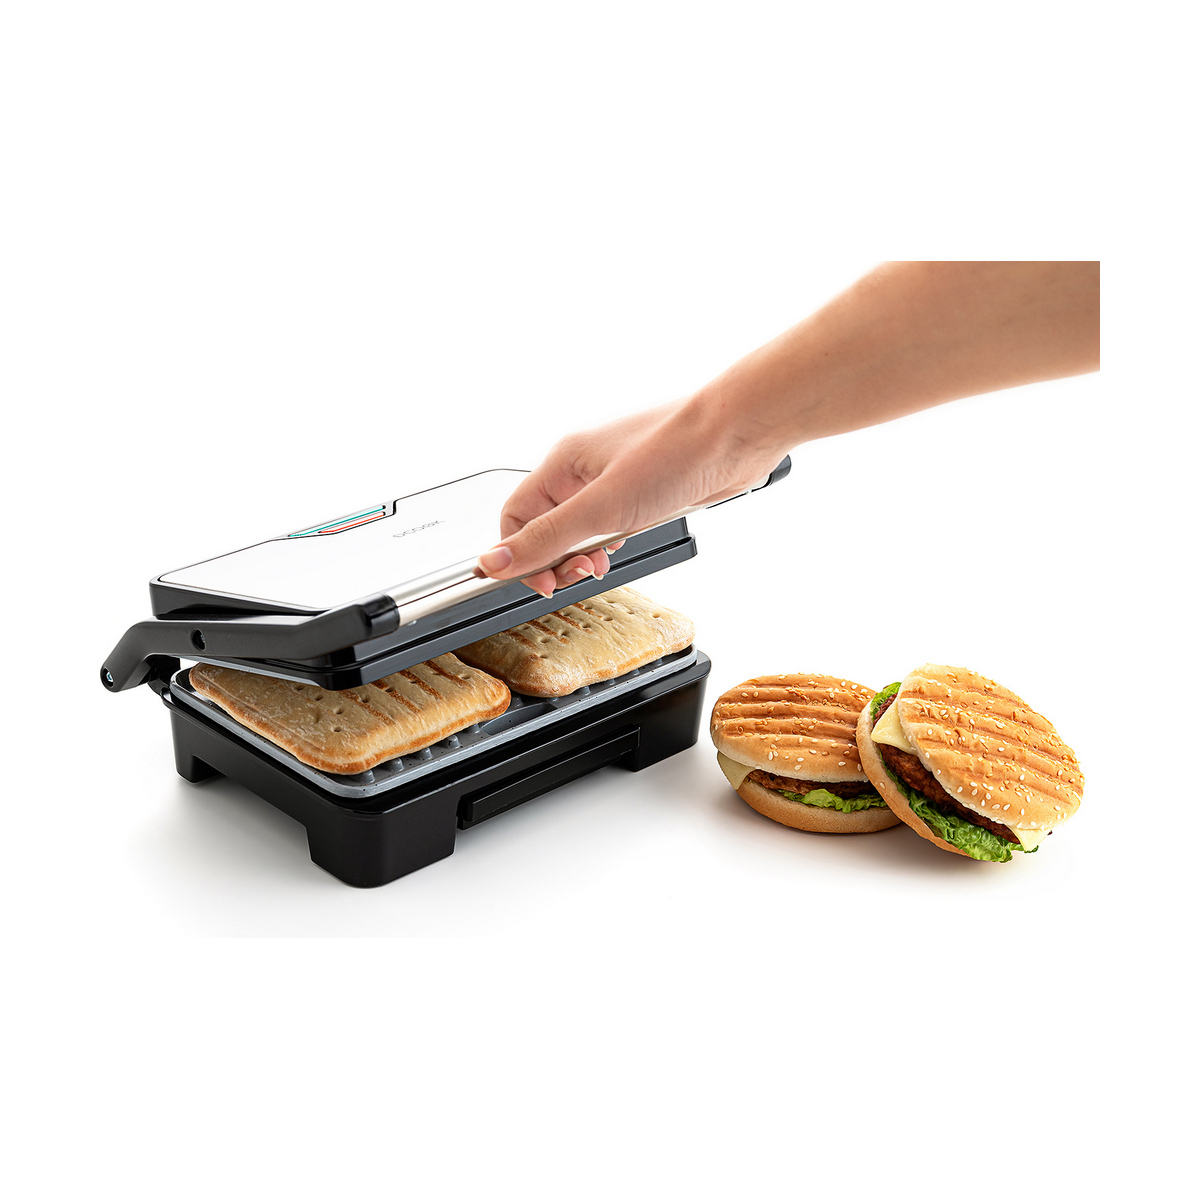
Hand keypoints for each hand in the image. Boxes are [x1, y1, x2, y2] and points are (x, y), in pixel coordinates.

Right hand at [477, 397, 788, 594]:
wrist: (737, 433)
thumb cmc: (676, 453)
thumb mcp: (601, 508)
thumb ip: (546, 538)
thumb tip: (494, 562)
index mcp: (563, 463)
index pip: (517, 516)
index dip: (520, 555)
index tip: (542, 584)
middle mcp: (584, 468)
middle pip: (547, 525)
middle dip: (557, 559)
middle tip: (580, 577)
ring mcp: (615, 479)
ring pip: (582, 527)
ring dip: (586, 554)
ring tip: (603, 566)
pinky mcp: (645, 490)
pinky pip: (614, 523)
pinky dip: (614, 542)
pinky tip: (627, 546)